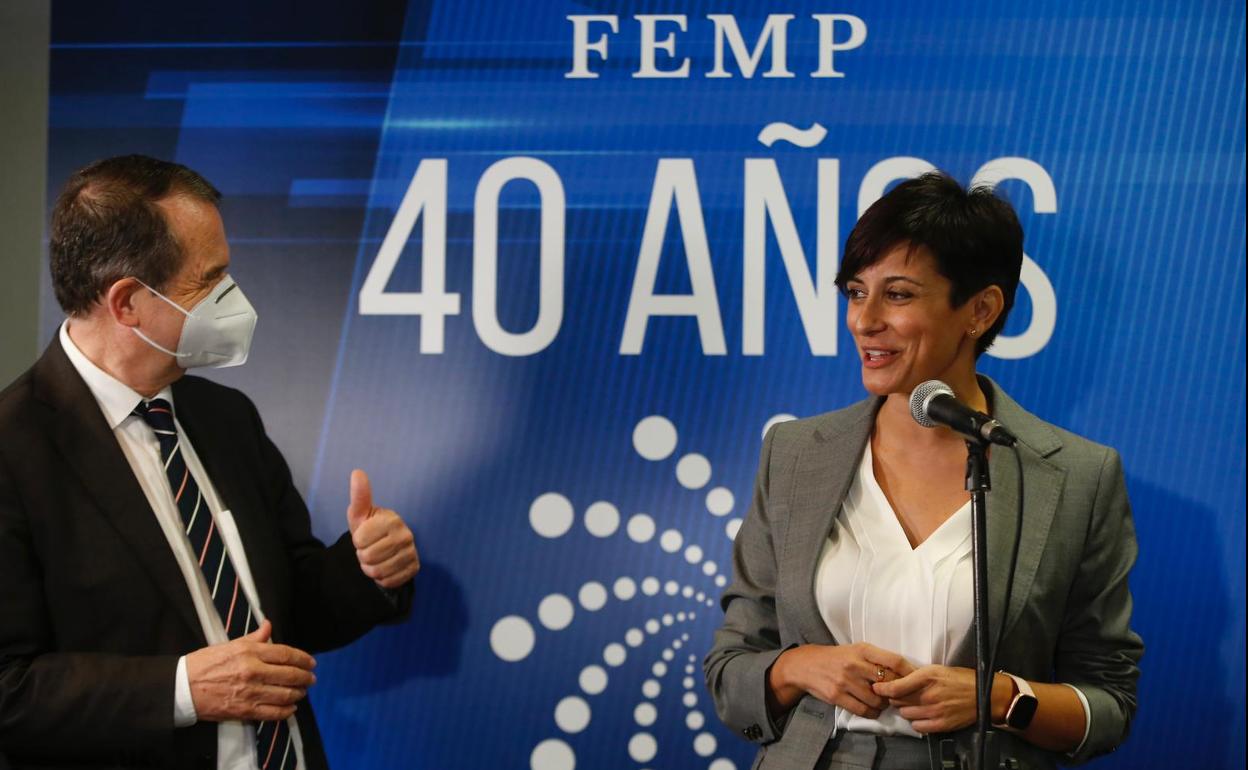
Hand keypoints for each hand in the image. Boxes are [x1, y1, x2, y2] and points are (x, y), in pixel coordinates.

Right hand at [185, 620, 315, 721]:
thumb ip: (254, 638)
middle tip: (311, 678)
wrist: (183, 687)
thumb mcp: (230, 645)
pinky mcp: (244, 710)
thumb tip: (269, 625)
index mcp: (250, 652)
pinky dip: (286, 711)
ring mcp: (250, 692)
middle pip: (289, 675)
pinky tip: (291, 708)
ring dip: (298, 693)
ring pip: (285, 694)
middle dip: (305, 677)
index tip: (311, 662)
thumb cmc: (205, 663)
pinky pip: (273, 712)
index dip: (302, 658)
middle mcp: (253, 672)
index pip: (285, 654)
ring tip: (302, 691)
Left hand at [346, 469, 419, 588]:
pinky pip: (388, 582)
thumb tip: (357, 472)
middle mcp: (406, 535)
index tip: (364, 536)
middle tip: (370, 549)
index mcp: (391, 519)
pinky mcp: (415, 568)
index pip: (359, 541)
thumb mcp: (361, 514)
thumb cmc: (370, 529)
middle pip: (367, 558)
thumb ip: (360, 496)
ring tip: (376, 558)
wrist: (387, 548)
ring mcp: (412, 552)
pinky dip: (382, 579)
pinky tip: (385, 567)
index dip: (357, 541)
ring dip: (370, 569)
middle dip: (363, 556)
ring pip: (377, 572)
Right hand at [770, 643, 914, 718]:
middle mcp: (855, 664)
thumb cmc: (837, 658)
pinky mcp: (836, 695)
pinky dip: (871, 713)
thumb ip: (877, 660)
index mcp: (863, 649)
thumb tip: (905, 675)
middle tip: (899, 697)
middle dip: (897, 693)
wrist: (806, 665)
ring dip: (883, 705)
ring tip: (882, 702)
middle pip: (889, 683)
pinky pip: (863, 710)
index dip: (910, 673)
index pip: (895, 661)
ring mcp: (845, 680)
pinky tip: (871, 709)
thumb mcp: (856, 651)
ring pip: (877, 700)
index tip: (917, 681)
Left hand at [872, 665, 1007, 732]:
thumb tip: (897, 680)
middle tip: (899, 696)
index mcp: (927, 676)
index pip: (896, 687)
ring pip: (906, 714)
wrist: (984, 694)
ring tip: (912, 705)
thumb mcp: (936, 669)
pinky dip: (916, 721)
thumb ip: (916, 675)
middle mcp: (929, 694)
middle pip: (898, 701)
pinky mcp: (941, 724)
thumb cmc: (960, 679)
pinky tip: (920, 715)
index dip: (883, 689)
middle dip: (895, 698)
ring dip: (905, 710)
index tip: (877, 688)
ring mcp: (935, 711)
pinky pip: (918, 726)